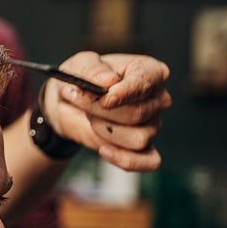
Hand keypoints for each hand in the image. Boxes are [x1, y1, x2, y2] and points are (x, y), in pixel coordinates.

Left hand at [42, 51, 171, 171]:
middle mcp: (157, 98)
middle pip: (137, 113)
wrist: (69, 104)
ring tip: (90, 117)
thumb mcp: (78, 65)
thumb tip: (109, 81)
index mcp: (148, 71)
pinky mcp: (145, 148)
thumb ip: (92, 70)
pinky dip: (125, 159)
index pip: (147, 81)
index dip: (127, 92)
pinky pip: (149, 161)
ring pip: (139, 138)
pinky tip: (104, 150)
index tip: (106, 99)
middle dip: (100, 110)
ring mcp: (153, 124)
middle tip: (77, 98)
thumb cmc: (81, 79)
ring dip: (104, 130)